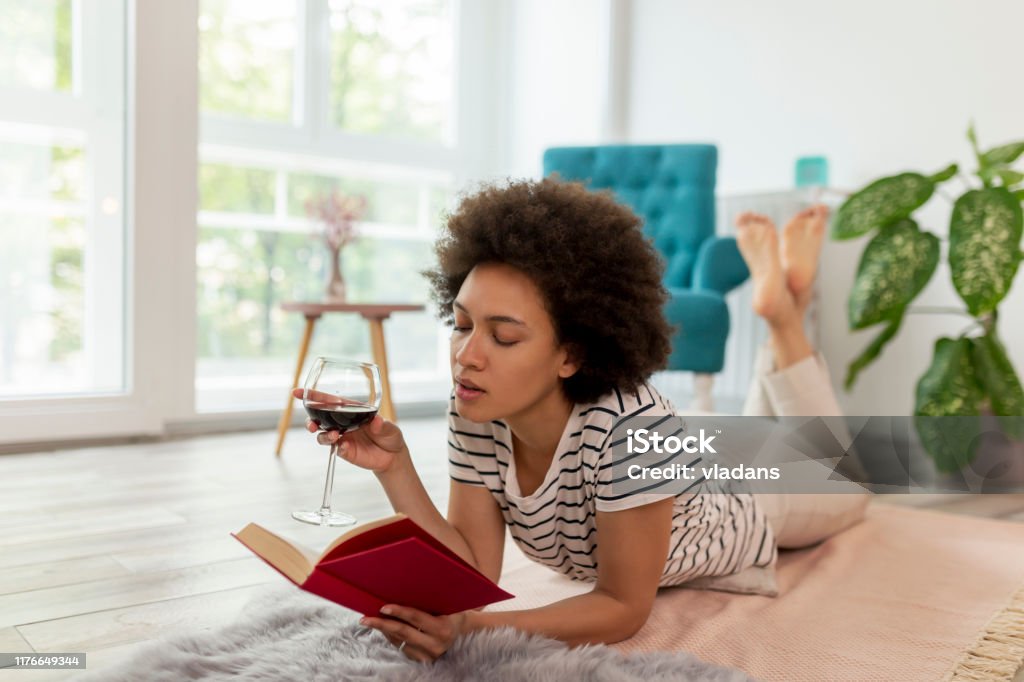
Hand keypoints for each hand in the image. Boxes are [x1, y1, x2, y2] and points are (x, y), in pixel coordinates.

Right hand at [292, 388, 406, 473]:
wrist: (392, 456)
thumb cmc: (389, 435)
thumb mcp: (389, 427)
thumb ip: (382, 425)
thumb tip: (376, 421)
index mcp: (349, 410)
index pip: (327, 401)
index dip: (312, 396)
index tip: (297, 392)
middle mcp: (341, 423)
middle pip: (318, 419)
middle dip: (310, 420)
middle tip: (312, 425)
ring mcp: (341, 437)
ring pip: (322, 435)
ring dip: (324, 435)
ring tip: (334, 436)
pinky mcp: (345, 451)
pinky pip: (336, 449)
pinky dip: (339, 447)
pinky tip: (346, 446)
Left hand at [359, 605, 469, 662]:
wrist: (464, 633)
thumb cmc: (454, 612)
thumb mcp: (449, 605)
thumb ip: (432, 599)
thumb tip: (409, 583)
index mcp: (443, 629)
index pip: (416, 618)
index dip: (399, 612)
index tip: (383, 607)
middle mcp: (435, 645)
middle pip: (403, 633)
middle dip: (382, 624)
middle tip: (365, 618)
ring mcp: (428, 655)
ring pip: (399, 641)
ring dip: (384, 630)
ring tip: (370, 620)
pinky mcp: (422, 661)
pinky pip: (401, 647)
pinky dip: (391, 637)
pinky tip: (384, 628)